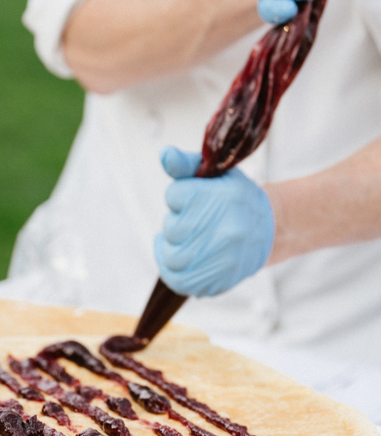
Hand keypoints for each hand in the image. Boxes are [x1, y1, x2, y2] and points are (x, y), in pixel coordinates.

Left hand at [155, 148, 274, 297]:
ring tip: (182, 239)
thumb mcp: (216, 173)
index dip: (179, 197)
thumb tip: (165, 154)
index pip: (175, 195)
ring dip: (171, 247)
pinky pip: (178, 281)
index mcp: (225, 197)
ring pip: (172, 256)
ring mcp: (223, 258)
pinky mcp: (219, 280)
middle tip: (191, 220)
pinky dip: (169, 269)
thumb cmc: (235, 199)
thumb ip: (186, 164)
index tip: (191, 198)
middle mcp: (226, 229)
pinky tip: (173, 257)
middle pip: (172, 228)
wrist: (269, 229)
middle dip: (176, 223)